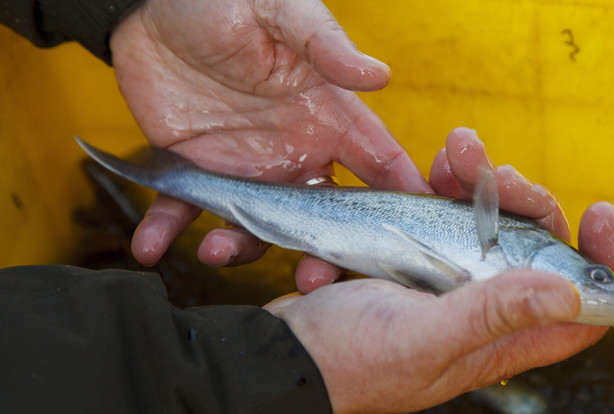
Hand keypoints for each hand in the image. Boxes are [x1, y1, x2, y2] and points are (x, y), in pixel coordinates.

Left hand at [108, 0, 431, 287]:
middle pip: (321, 216)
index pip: (377, 161)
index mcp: (327, 115)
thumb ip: (325, 45)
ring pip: (256, 225)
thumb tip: (379, 76)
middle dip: (321, 253)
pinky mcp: (194, 170)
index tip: (409, 239)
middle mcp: (293, 150)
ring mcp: (245, 167)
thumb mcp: (280, 11)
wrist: (149, 5)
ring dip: (240, 248)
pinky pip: (185, 209)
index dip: (398, 198)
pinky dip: (167, 231)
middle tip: (313, 280)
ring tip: (214, 250)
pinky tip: (150, 245)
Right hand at [265, 127, 613, 412]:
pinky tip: (409, 180)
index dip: (598, 262)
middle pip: (528, 249)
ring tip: (451, 151)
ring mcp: (443, 285)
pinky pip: (436, 218)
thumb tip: (571, 292)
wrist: (281, 350)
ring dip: (473, 183)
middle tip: (490, 167)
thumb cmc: (347, 359)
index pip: (578, 308)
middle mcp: (479, 311)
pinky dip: (428, 191)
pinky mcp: (409, 264)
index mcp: (497, 339)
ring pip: (481, 225)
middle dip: (518, 200)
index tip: (598, 211)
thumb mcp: (424, 337)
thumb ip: (493, 315)